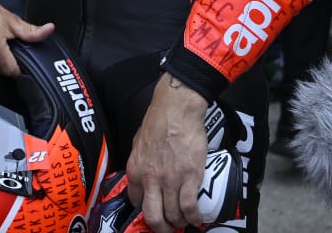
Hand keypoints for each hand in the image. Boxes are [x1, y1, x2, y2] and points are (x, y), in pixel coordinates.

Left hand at [125, 75, 209, 232]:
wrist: (176, 110)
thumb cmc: (158, 122)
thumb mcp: (138, 143)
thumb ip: (139, 162)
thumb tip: (142, 176)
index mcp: (135, 170)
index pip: (135, 202)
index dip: (145, 211)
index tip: (154, 213)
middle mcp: (150, 179)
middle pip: (153, 217)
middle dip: (161, 228)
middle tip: (168, 229)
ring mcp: (170, 180)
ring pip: (173, 215)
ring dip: (179, 223)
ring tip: (184, 222)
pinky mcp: (190, 178)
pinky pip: (190, 207)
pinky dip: (194, 218)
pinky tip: (197, 219)